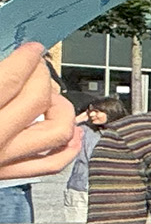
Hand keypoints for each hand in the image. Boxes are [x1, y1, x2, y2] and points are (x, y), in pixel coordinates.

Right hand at [0, 41, 79, 175]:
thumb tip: (6, 62)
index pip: (11, 81)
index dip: (26, 60)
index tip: (32, 49)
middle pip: (35, 101)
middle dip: (42, 77)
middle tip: (37, 67)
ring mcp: (0, 159)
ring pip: (54, 133)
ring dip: (61, 109)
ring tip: (52, 96)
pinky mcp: (4, 174)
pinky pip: (50, 164)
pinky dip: (68, 146)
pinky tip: (71, 131)